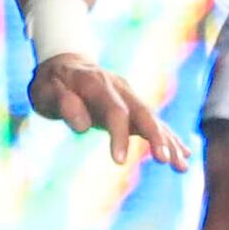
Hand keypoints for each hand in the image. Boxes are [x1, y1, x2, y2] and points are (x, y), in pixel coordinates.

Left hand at [30, 51, 188, 172]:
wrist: (65, 64)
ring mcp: (129, 95)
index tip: (119, 162)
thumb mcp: (45, 90)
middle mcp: (119, 88)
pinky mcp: (132, 105)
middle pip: (142, 112)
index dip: (119, 136)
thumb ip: (62, 103)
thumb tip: (82, 126)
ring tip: (182, 166)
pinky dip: (169, 137)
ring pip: (152, 118)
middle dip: (156, 136)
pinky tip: (183, 155)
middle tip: (166, 160)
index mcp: (97, 85)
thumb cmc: (51, 82)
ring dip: (168, 141)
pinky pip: (153, 122)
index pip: (114, 111)